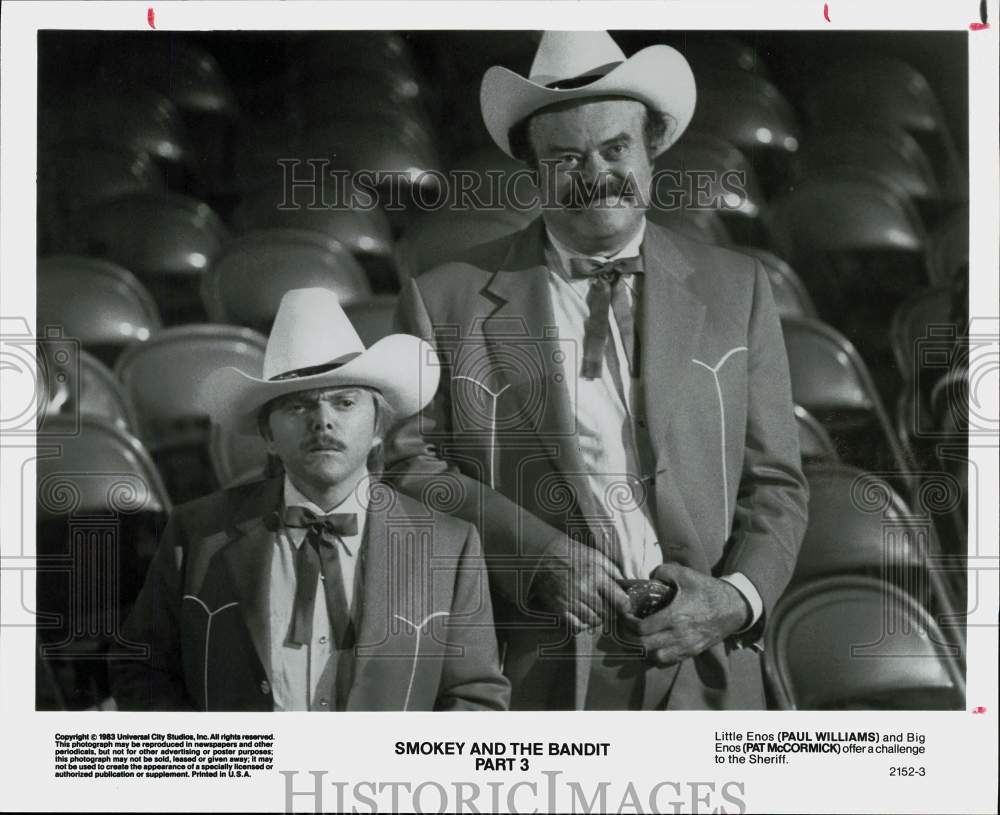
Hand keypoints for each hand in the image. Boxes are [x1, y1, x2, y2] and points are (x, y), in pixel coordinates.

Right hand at [529, 540, 628, 632]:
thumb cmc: (572, 553)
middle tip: (609, 607)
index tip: (624, 605)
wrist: (544, 554)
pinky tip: (583, 617)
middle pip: (607, 613)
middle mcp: (584, 590)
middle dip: (611, 611)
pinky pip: (576, 625)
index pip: (620, 601)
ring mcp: (571, 601)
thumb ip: (613, 570)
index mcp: (596, 576)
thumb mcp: (596, 556)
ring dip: (598, 618)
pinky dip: (582, 624)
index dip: (625, 606)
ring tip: (595, 610)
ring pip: (593, 621)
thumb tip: (626, 585)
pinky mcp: (559, 608)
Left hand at [624, 562, 749, 666]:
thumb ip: (662, 572)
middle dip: (631, 637)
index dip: (628, 623)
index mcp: (675, 616)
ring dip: (644, 649)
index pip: (642, 629)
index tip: (626, 615)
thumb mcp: (684, 574)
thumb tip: (647, 578)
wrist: (733, 608)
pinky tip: (655, 643)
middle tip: (628, 626)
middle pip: (644, 646)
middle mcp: (679, 635)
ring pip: (655, 658)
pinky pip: (669, 661)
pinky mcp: (692, 652)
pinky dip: (657, 656)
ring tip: (641, 636)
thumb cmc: (707, 590)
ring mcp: (686, 647)